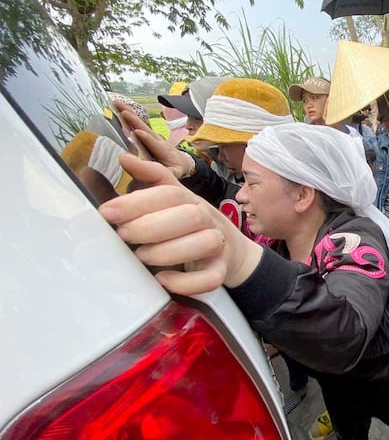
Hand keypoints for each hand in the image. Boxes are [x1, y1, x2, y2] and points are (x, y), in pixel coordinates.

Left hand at [99, 154, 261, 294]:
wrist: (231, 252)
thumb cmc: (192, 226)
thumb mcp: (175, 200)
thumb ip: (152, 179)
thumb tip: (124, 157)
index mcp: (192, 200)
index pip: (170, 193)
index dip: (138, 201)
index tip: (107, 212)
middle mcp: (208, 220)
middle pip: (189, 215)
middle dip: (151, 225)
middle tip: (123, 234)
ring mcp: (218, 246)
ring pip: (204, 243)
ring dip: (169, 250)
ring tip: (142, 256)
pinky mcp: (220, 271)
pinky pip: (211, 278)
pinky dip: (186, 282)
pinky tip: (163, 280)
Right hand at [113, 100, 194, 177]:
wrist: (181, 160)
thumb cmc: (176, 168)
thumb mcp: (175, 172)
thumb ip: (170, 173)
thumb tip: (162, 176)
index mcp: (163, 149)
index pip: (154, 143)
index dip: (146, 138)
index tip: (138, 132)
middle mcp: (156, 139)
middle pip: (144, 127)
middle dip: (134, 120)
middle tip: (123, 112)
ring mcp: (151, 134)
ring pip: (138, 122)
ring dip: (127, 112)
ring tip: (116, 103)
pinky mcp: (145, 132)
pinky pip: (135, 122)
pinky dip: (126, 113)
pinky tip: (116, 106)